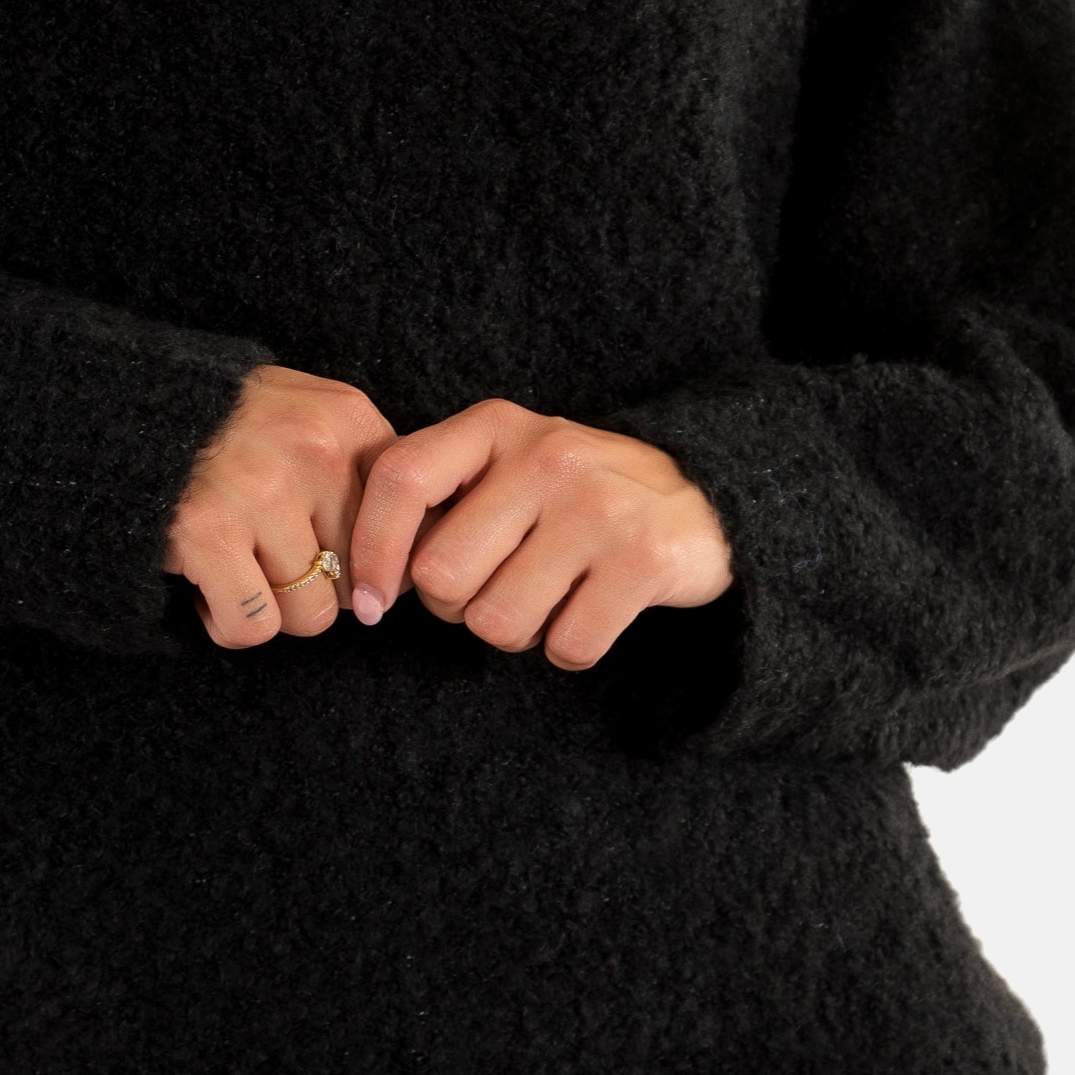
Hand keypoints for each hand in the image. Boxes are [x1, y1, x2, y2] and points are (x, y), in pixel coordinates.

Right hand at [166, 364, 395, 648]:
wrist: (114, 408)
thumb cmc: (220, 430)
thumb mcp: (304, 416)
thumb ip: (359, 470)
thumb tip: (410, 567)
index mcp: (346, 417)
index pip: (406, 528)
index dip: (372, 561)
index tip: (338, 562)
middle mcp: (313, 449)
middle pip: (359, 579)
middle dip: (315, 585)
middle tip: (267, 555)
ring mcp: (260, 490)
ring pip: (311, 615)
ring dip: (271, 609)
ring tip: (236, 566)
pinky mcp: (207, 533)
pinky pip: (254, 627)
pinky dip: (228, 622)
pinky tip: (208, 584)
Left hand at [349, 401, 732, 667]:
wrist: (704, 495)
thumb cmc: (570, 494)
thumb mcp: (503, 465)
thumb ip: (436, 498)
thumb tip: (369, 581)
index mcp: (496, 426)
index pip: (400, 479)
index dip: (371, 551)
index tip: (373, 603)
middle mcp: (547, 455)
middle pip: (442, 576)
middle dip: (458, 605)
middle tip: (497, 587)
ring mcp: (601, 505)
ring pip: (498, 623)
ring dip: (517, 632)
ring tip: (548, 595)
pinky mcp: (648, 559)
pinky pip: (566, 647)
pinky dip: (570, 648)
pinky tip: (590, 611)